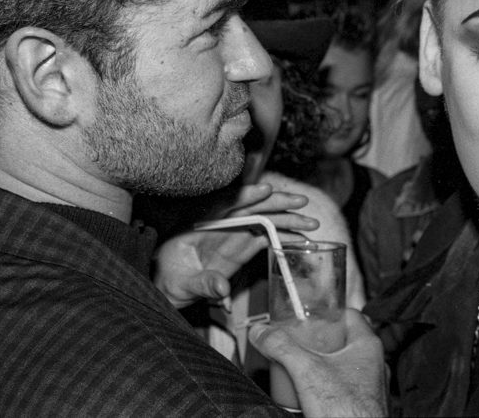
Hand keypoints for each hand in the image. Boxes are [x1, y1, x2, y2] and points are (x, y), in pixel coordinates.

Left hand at [153, 183, 318, 308]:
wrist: (168, 289)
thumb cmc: (168, 281)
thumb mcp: (181, 284)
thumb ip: (202, 283)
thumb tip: (222, 287)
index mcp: (199, 223)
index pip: (225, 204)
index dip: (247, 195)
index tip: (266, 189)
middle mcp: (219, 224)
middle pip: (251, 207)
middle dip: (276, 203)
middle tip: (300, 202)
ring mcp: (232, 234)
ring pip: (263, 220)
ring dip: (287, 220)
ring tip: (311, 223)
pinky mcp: (241, 247)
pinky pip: (266, 238)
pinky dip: (284, 238)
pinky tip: (301, 240)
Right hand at [249, 308, 387, 417]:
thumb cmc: (348, 411)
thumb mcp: (306, 370)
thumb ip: (281, 346)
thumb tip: (261, 332)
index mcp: (368, 346)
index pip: (350, 314)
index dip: (328, 312)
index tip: (310, 315)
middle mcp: (373, 365)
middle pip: (342, 341)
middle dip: (318, 343)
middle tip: (299, 343)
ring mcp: (369, 387)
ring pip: (342, 366)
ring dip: (320, 366)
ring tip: (300, 369)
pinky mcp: (362, 406)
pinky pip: (342, 389)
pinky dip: (325, 387)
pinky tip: (308, 395)